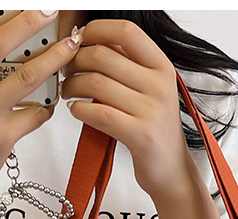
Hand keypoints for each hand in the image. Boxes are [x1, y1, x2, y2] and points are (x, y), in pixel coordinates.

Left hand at [61, 19, 193, 201]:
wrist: (172, 169)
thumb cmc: (154, 129)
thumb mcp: (151, 90)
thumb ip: (129, 66)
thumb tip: (94, 42)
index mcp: (162, 67)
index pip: (127, 32)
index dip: (97, 29)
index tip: (80, 39)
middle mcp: (159, 85)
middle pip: (103, 56)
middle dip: (75, 61)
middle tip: (66, 70)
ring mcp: (151, 111)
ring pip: (96, 83)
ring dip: (72, 85)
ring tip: (67, 91)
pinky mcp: (140, 135)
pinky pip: (98, 113)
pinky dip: (79, 109)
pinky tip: (75, 110)